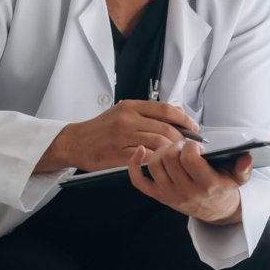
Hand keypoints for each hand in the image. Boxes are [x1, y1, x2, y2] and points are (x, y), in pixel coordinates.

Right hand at [36, 100, 200, 172]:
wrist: (75, 142)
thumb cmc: (101, 128)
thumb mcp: (124, 112)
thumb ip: (148, 112)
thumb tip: (177, 113)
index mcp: (131, 107)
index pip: (166, 109)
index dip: (184, 119)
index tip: (194, 128)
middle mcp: (127, 119)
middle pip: (165, 128)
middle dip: (183, 139)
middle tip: (191, 146)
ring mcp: (122, 137)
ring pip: (158, 143)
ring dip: (173, 151)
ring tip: (179, 156)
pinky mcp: (116, 154)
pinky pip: (144, 158)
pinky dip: (157, 160)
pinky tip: (162, 163)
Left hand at [127, 141, 252, 223]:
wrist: (214, 211)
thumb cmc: (224, 188)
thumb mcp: (239, 179)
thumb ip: (244, 168)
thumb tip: (247, 157)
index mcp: (207, 185)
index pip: (189, 159)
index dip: (190, 147)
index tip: (195, 147)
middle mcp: (186, 192)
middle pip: (169, 158)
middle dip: (175, 146)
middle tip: (182, 147)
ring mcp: (170, 195)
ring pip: (154, 165)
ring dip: (160, 151)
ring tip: (172, 151)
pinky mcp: (158, 196)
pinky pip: (138, 181)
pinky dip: (134, 164)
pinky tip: (140, 151)